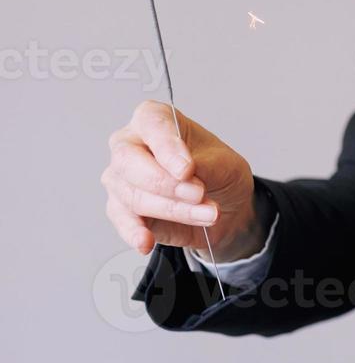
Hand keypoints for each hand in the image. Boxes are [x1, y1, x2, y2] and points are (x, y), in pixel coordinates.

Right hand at [102, 101, 259, 258]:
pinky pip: (122, 220)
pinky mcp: (121, 209)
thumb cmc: (219, 173)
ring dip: (173, 209)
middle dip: (166, 183)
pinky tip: (146, 241)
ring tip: (207, 214)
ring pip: (132, 194)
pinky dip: (135, 232)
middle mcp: (131, 145)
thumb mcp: (225, 164)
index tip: (187, 169)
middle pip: (128, 161)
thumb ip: (202, 165)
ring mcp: (121, 178)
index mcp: (154, 120)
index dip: (167, 147)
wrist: (225, 206)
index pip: (152, 124)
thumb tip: (183, 172)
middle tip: (198, 193)